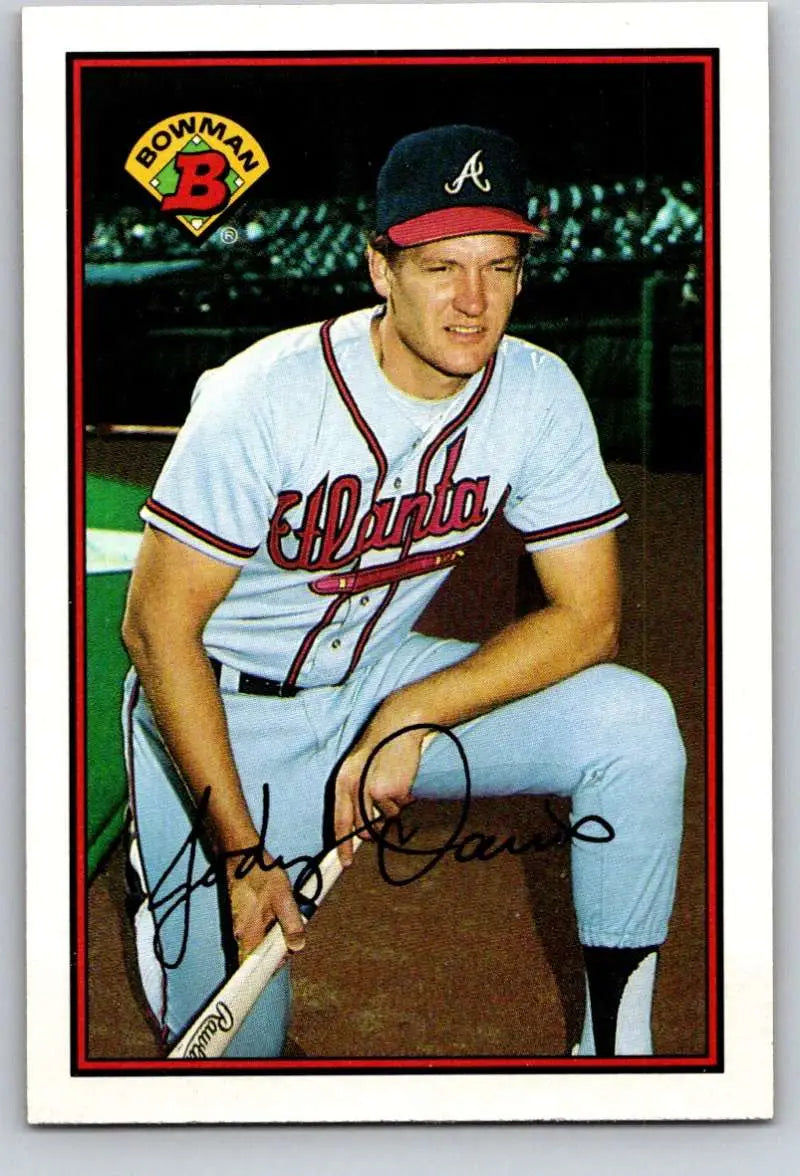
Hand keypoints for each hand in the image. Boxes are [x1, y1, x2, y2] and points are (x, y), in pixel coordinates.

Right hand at [224, 856, 305, 965]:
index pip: (255, 966)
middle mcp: (239, 935)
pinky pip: (255, 932)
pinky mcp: (241, 917)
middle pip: (259, 956)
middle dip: (277, 950)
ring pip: (258, 943)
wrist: (241, 855)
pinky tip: (276, 915)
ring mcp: (239, 926)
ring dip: (273, 938)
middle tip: (292, 935)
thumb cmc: (261, 875)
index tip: (286, 956)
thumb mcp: (283, 897)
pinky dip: (267, 928)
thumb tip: (297, 946)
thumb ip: (291, 923)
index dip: (272, 967)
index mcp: (248, 934)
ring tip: (286, 921)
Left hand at [334, 705, 427, 866]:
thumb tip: (364, 831)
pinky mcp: (393, 790)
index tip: (345, 862)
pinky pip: (401, 806)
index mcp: (342, 781)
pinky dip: (405, 796)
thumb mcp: (361, 770)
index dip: (342, 843)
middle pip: (364, 825)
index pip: (339, 819)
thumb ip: (358, 797)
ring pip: (387, 816)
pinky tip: (403, 776)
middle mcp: (355, 788)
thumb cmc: (381, 749)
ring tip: (394, 780)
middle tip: (381, 817)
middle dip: (374, 828)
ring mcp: (374, 790)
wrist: (398, 726)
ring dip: (393, 805)